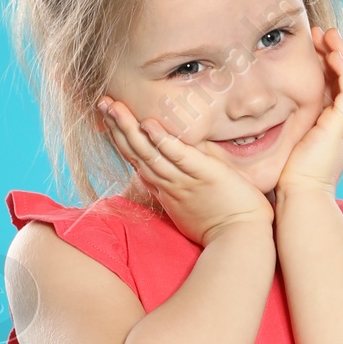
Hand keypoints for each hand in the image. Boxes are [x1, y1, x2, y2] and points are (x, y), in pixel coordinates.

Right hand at [97, 98, 275, 248]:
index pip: (137, 160)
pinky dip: (161, 140)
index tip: (108, 119)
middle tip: (102, 103)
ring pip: (148, 152)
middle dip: (117, 127)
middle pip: (136, 152)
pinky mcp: (203, 174)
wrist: (241, 240)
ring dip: (128, 128)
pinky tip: (148, 124)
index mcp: (166, 188)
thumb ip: (185, 180)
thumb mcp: (194, 203)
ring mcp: (183, 180)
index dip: (120, 139)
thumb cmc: (223, 223)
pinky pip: (178, 155)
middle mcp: (169, 183)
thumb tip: (180, 160)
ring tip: (113, 106)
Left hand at [274, 28, 342, 196]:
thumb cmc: (289, 177)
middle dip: (336, 52)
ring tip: (328, 35)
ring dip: (342, 53)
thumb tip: (260, 110)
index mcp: (334, 127)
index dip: (328, 63)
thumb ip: (283, 124)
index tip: (312, 45)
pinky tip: (332, 52)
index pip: (338, 86)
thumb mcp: (287, 142)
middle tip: (321, 33)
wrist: (300, 196)